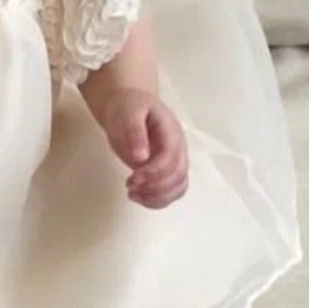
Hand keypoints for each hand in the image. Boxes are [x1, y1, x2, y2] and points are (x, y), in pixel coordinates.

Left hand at [98, 87, 189, 209]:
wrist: (129, 106)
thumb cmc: (129, 107)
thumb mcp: (129, 112)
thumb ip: (135, 132)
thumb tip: (141, 157)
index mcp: (171, 132)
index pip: (170, 158)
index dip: (153, 172)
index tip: (133, 178)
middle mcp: (178, 148)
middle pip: (178, 176)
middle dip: (154, 187)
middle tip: (130, 186)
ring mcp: (175, 160)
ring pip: (178, 187)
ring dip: (157, 197)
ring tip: (132, 195)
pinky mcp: (167, 171)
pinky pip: (172, 192)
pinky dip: (158, 200)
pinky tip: (140, 198)